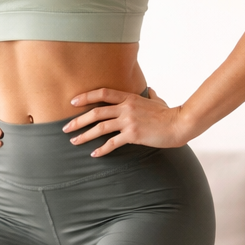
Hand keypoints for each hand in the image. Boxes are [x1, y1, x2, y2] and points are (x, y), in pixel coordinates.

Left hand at [62, 88, 187, 156]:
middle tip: (65, 128)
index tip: (72, 102)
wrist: (179, 124)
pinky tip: (94, 154)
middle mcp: (126, 108)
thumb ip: (150, 96)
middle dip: (78, 120)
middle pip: (95, 112)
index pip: (103, 93)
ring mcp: (128, 121)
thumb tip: (151, 91)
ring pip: (100, 128)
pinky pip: (112, 143)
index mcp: (129, 97)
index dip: (86, 96)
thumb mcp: (158, 101)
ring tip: (74, 141)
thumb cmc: (169, 113)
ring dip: (84, 135)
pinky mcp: (133, 135)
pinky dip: (102, 149)